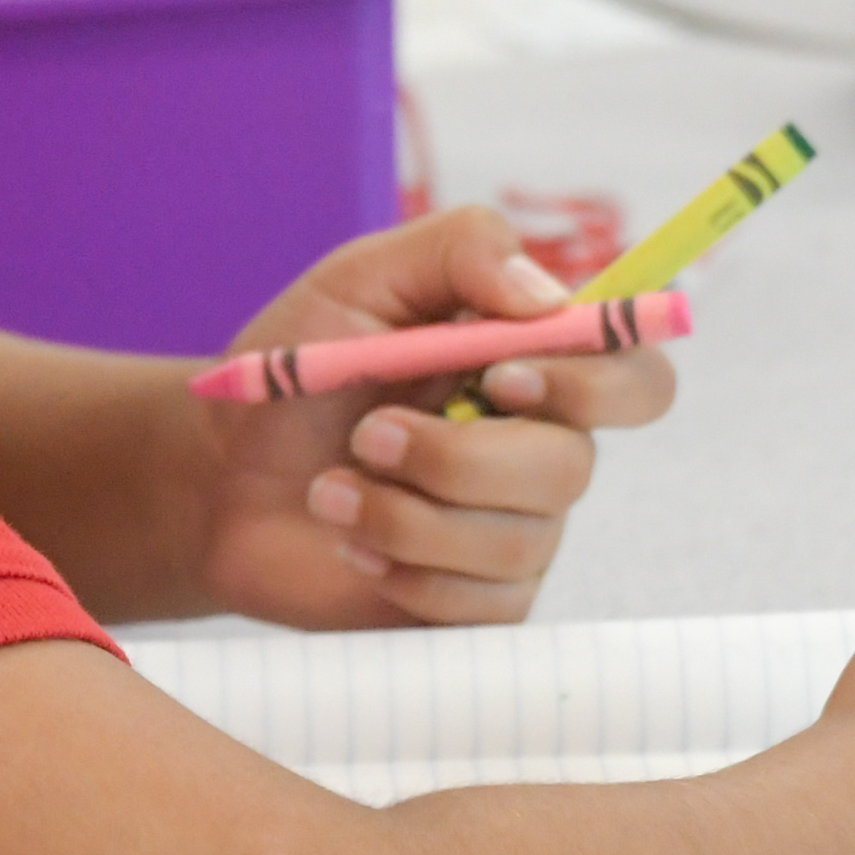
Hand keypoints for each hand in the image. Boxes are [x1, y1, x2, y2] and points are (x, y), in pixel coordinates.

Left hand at [189, 208, 677, 628]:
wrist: (217, 478)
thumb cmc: (295, 372)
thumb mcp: (360, 277)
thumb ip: (462, 249)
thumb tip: (551, 297)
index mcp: (531, 365)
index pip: (637, 377)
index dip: (597, 384)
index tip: (502, 377)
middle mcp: (540, 449)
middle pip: (572, 468)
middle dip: (455, 458)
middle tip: (368, 435)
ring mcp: (512, 531)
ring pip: (514, 542)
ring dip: (402, 514)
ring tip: (332, 490)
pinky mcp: (475, 602)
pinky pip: (479, 605)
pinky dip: (400, 571)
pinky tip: (352, 542)